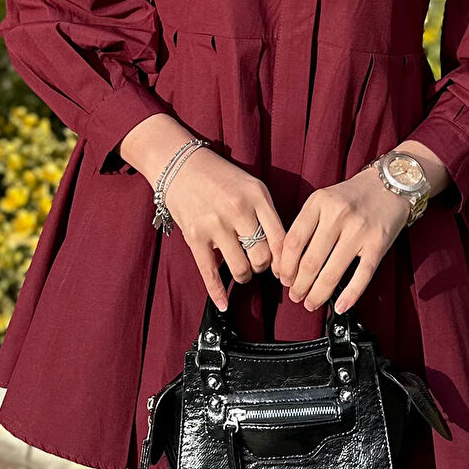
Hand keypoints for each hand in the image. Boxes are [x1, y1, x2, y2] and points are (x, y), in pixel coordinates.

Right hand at [164, 150, 284, 311]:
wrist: (182, 164)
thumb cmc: (221, 178)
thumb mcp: (252, 186)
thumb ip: (268, 215)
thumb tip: (282, 252)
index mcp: (257, 196)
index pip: (282, 238)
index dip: (286, 261)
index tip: (285, 269)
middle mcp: (238, 210)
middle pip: (263, 256)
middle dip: (263, 266)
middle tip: (259, 263)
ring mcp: (215, 224)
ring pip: (241, 267)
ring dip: (245, 275)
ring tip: (242, 269)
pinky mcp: (194, 236)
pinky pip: (209, 273)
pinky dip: (217, 293)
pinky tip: (223, 304)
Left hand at [277, 168, 411, 314]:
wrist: (391, 184)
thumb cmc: (353, 196)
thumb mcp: (324, 199)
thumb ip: (307, 224)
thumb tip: (288, 262)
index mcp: (319, 202)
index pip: (293, 241)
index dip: (285, 266)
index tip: (283, 279)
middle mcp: (338, 215)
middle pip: (310, 261)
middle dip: (299, 285)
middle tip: (295, 295)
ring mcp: (359, 230)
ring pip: (332, 273)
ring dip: (318, 294)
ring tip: (311, 302)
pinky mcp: (378, 244)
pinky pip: (362, 275)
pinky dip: (349, 295)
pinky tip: (340, 306)